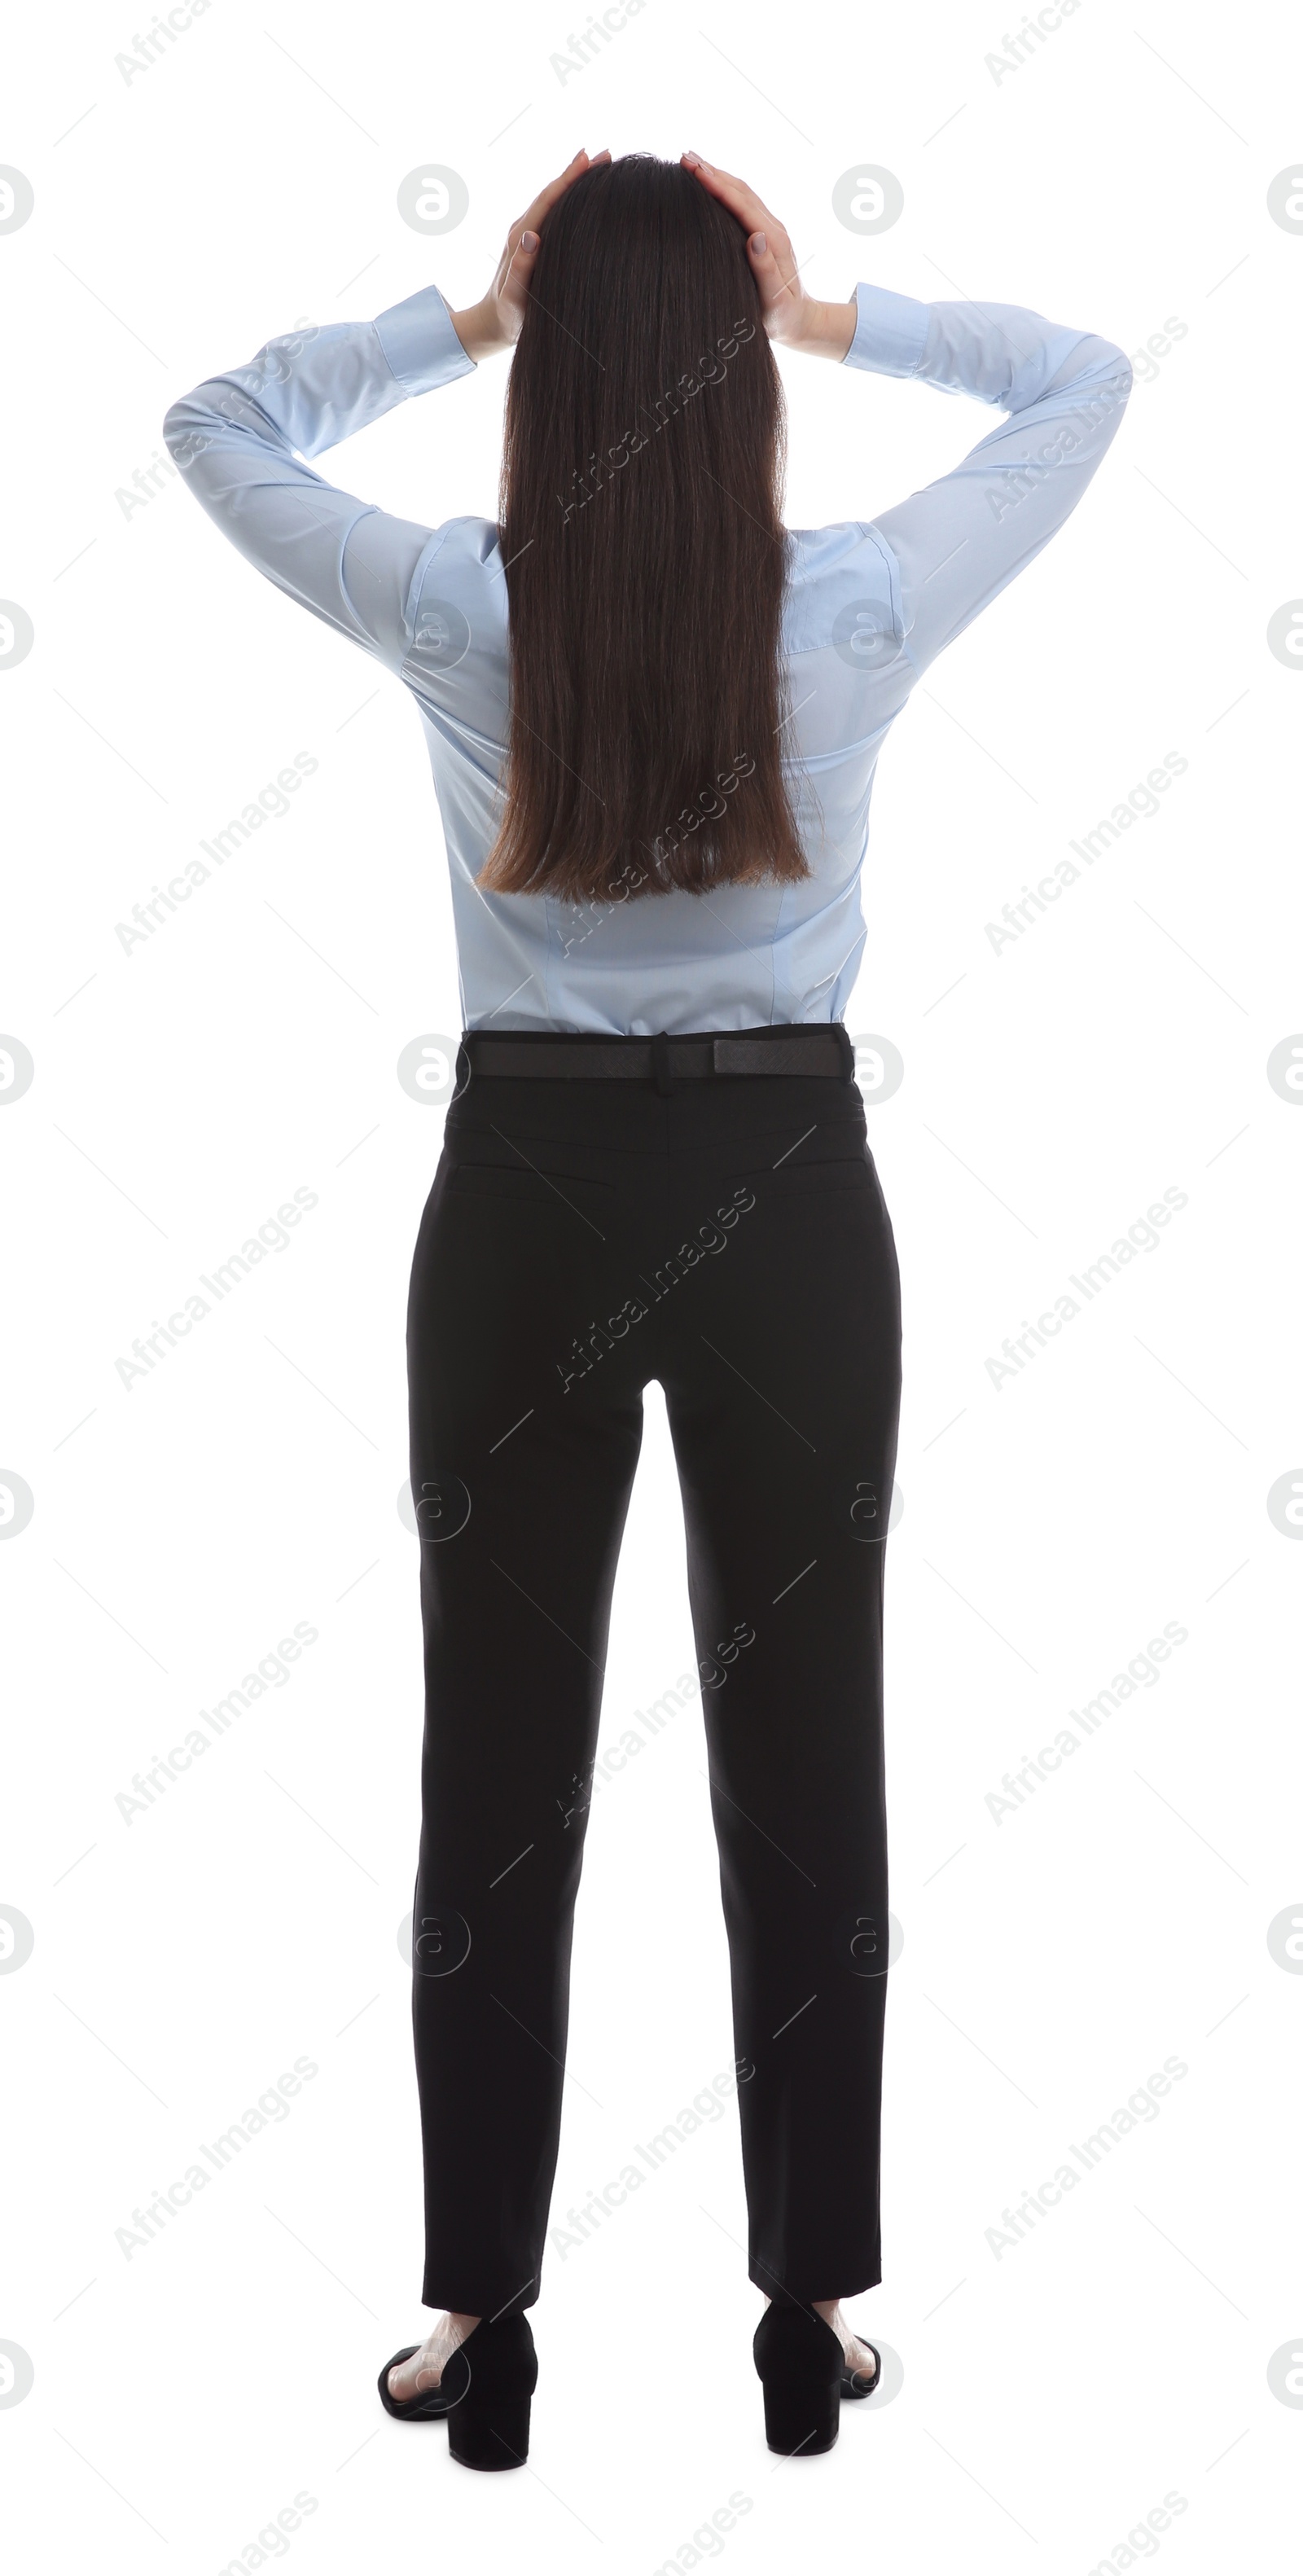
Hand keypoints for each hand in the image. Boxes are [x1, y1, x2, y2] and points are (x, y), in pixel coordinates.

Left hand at [449, 147, 610, 359]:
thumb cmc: (507, 315)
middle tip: (606, 155)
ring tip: (600, 165)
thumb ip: (521, 269)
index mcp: (520, 239)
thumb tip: (531, 237)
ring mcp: (528, 233)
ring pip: (554, 199)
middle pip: (552, 193)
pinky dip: (570, 197)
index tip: (590, 160)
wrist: (492, 322)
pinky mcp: (533, 241)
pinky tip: (584, 193)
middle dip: (578, 172)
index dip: (568, 179)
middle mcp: (523, 230)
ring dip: (575, 180)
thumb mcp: (513, 297)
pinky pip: (553, 211)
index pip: (547, 200)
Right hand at [680, 153, 856, 358]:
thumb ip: (766, 269)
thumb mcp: (775, 299)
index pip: (741, 204)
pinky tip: (710, 183)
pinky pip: (742, 202)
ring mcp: (769, 228)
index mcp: (773, 241)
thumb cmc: (783, 315)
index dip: (717, 185)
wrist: (801, 320)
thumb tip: (755, 237)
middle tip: (684, 157)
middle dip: (712, 171)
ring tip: (692, 162)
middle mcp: (772, 228)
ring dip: (717, 174)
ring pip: (741, 192)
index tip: (693, 170)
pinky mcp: (764, 233)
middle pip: (740, 190)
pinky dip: (724, 187)